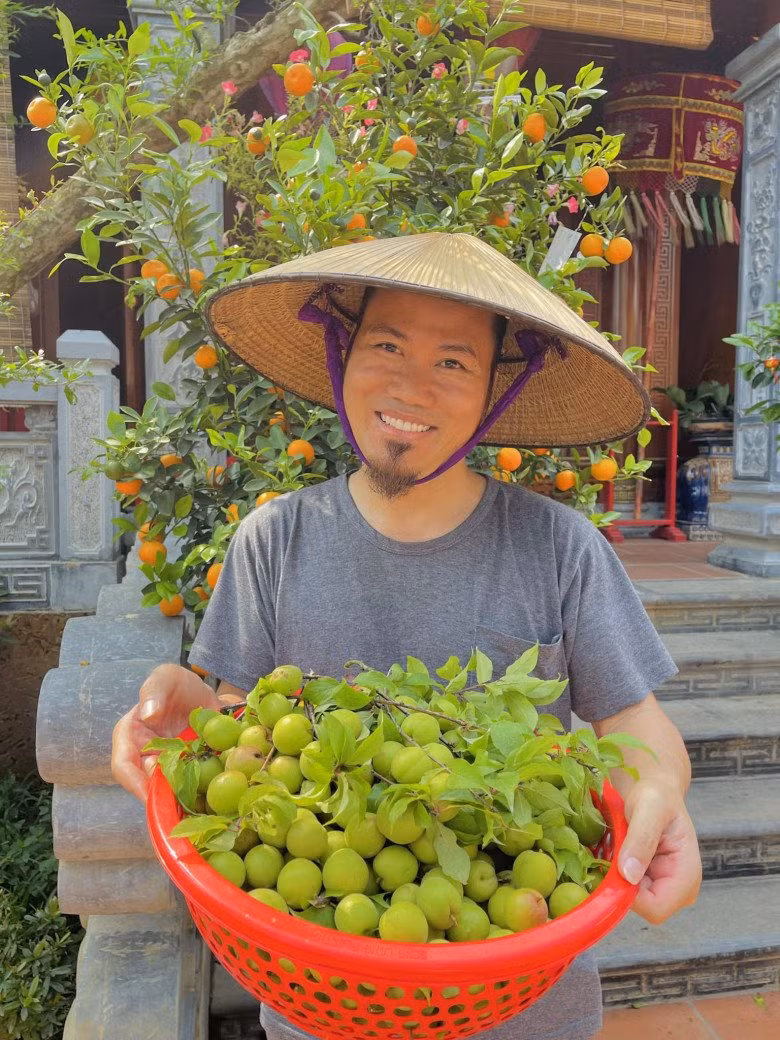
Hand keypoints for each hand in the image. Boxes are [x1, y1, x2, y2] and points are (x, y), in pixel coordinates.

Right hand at [111, 662, 221, 803]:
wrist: (203, 694)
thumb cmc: (176, 685)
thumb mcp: (166, 678)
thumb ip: (155, 690)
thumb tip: (149, 713)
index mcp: (129, 737)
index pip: (123, 766)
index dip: (135, 783)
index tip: (152, 795)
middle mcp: (143, 759)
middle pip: (146, 787)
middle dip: (163, 799)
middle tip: (183, 807)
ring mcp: (165, 770)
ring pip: (168, 794)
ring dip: (181, 804)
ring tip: (198, 815)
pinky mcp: (186, 776)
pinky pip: (189, 792)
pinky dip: (199, 799)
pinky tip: (213, 808)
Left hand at [617, 778, 701, 923]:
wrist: (655, 792)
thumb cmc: (656, 796)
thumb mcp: (649, 808)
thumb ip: (641, 839)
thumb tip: (629, 875)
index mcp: (687, 876)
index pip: (656, 909)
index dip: (629, 895)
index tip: (611, 867)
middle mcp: (679, 890)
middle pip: (640, 907)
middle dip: (619, 883)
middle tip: (611, 850)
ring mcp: (664, 889)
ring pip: (628, 899)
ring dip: (614, 877)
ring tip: (613, 847)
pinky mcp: (649, 885)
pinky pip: (624, 889)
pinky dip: (613, 874)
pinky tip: (613, 852)